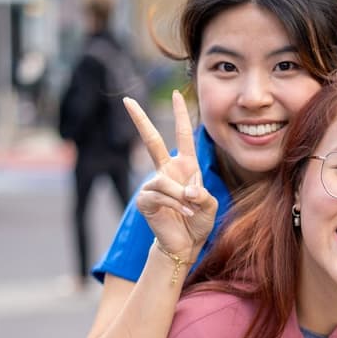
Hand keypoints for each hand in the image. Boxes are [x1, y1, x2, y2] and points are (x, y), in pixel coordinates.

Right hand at [123, 91, 217, 257]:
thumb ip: (202, 195)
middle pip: (152, 141)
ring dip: (180, 196)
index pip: (183, 135)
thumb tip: (188, 191)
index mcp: (185, 166)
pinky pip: (159, 196)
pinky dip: (176, 204)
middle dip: (140, 120)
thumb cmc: (198, 223)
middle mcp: (167, 170)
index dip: (181, 115)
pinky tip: (186, 213)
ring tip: (192, 209)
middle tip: (127, 100)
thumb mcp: (209, 206)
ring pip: (163, 181)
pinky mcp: (145, 200)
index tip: (176, 93)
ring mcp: (154, 184)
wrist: (184, 244)